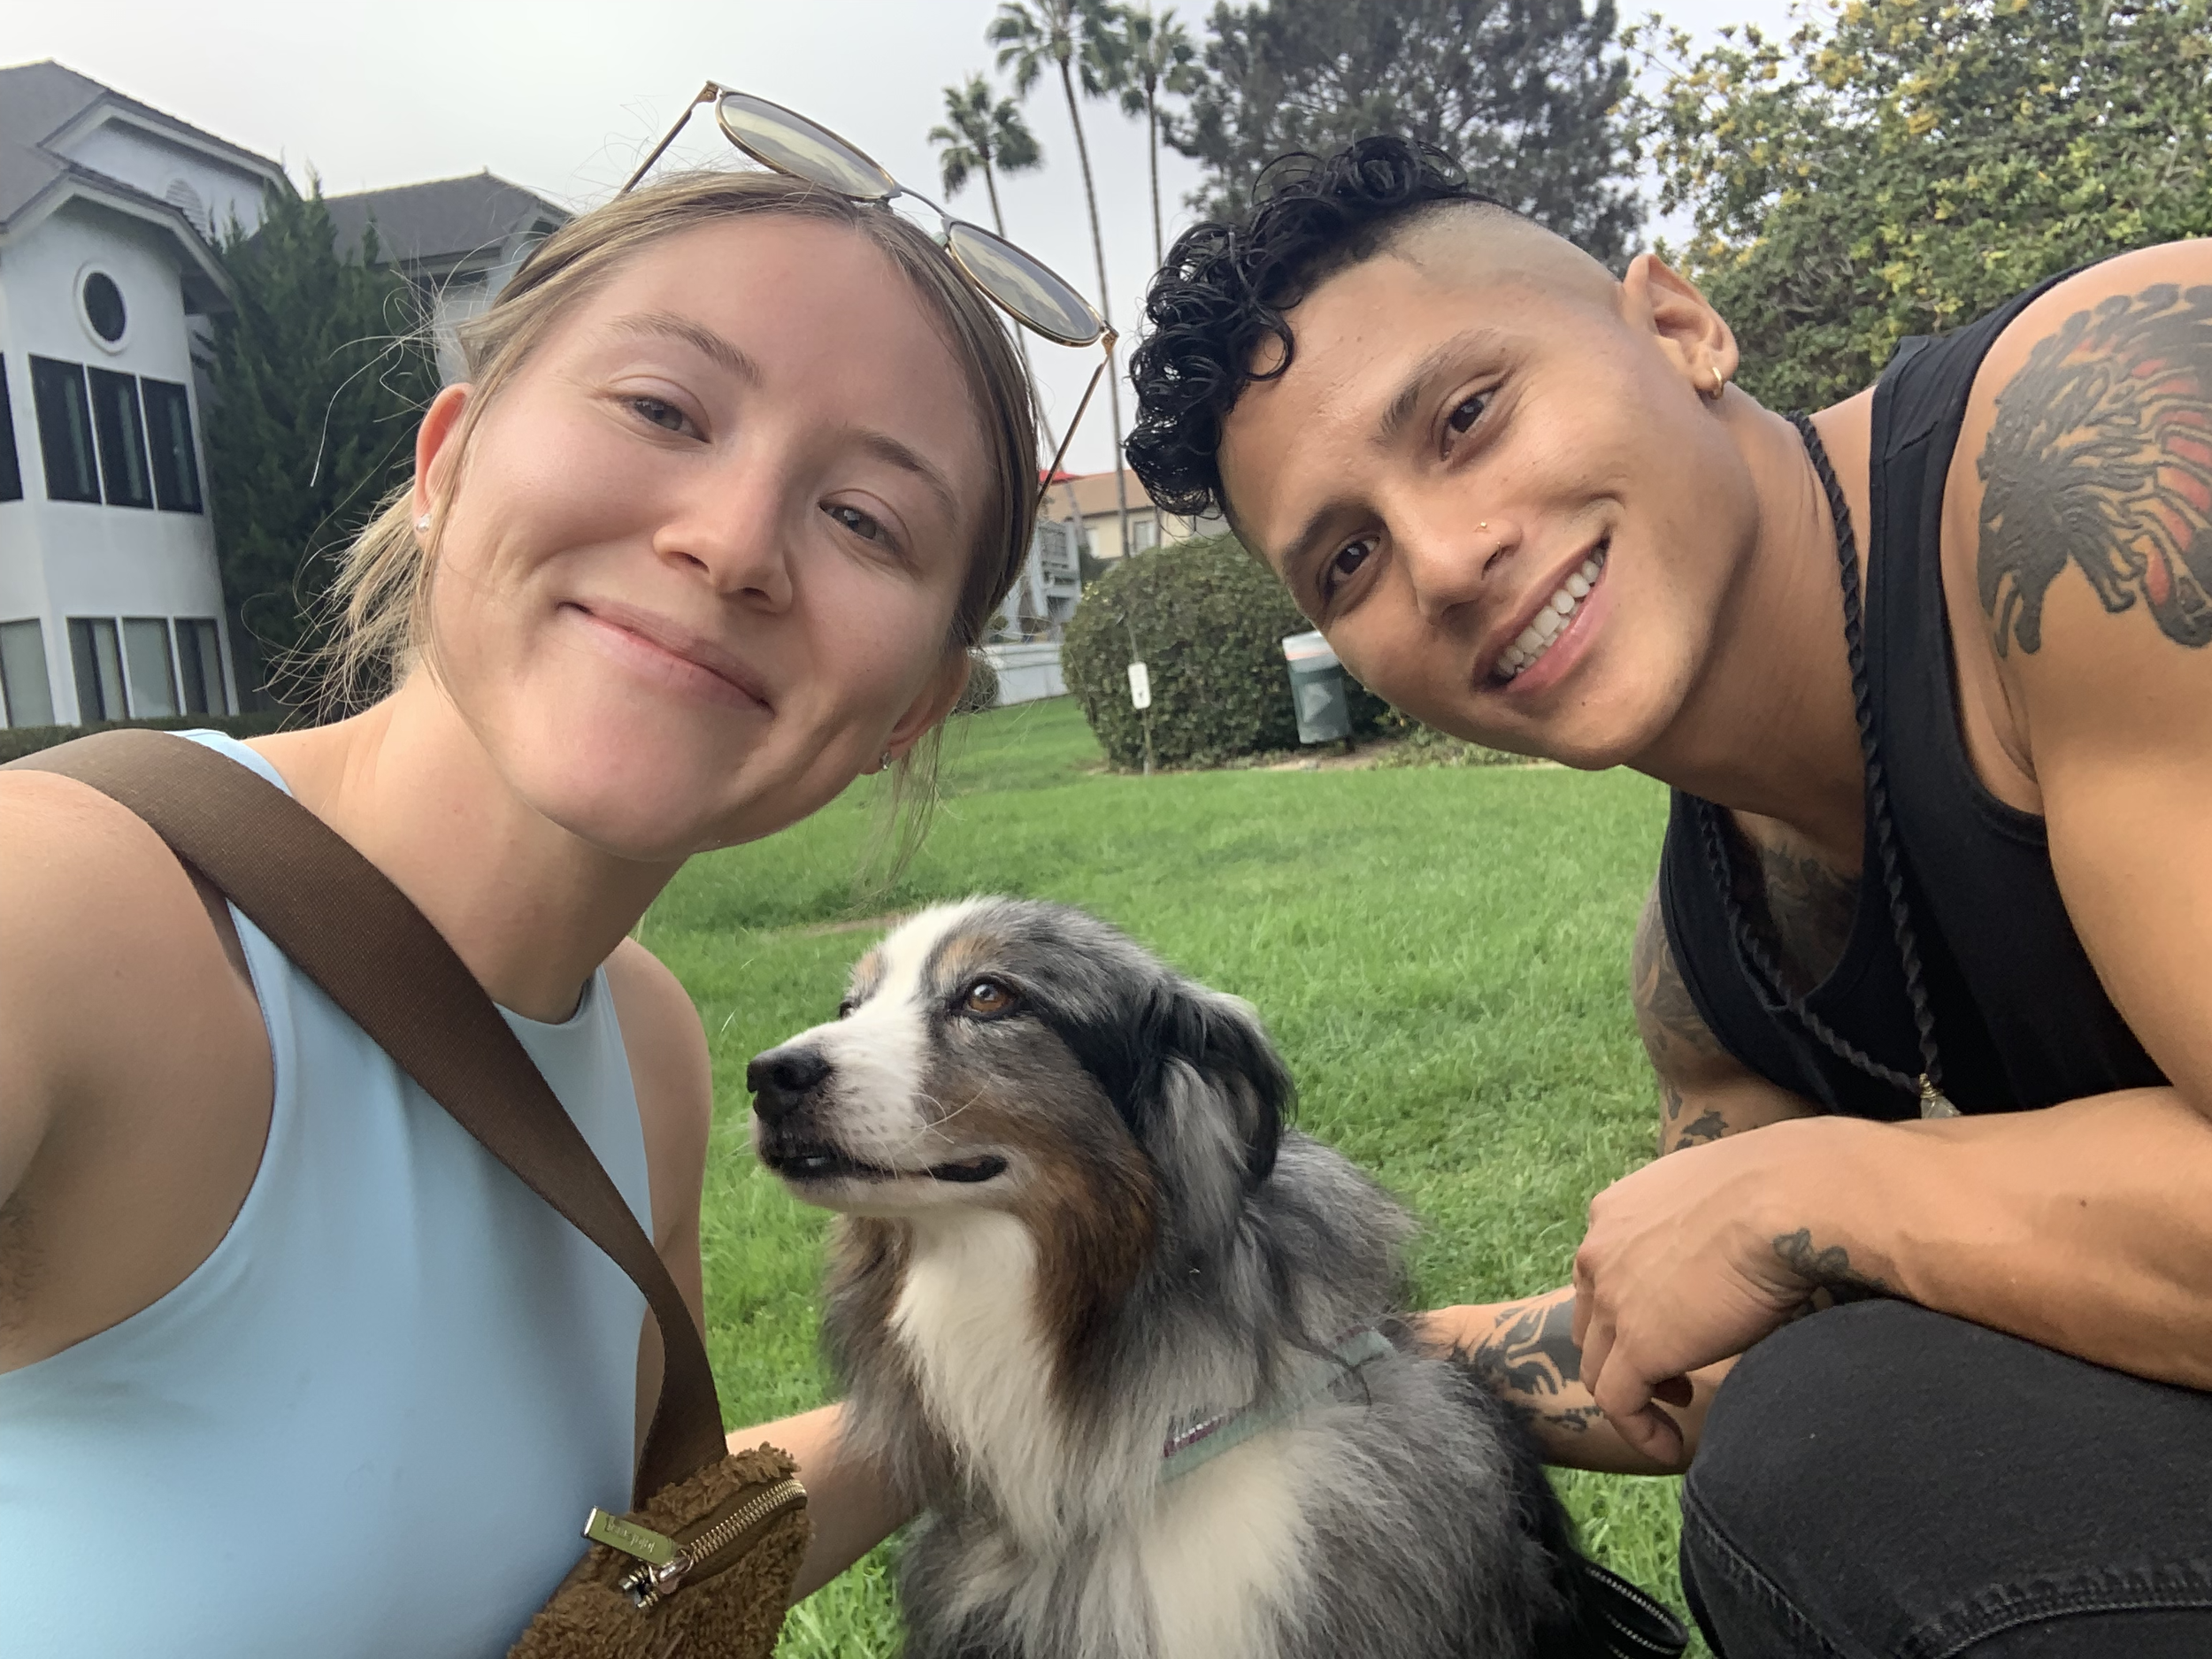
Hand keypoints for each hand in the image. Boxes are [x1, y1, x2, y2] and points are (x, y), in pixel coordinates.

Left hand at [1571, 1116, 1889, 1464]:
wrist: (1791, 1197)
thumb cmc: (1784, 1188)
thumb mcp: (1725, 1196)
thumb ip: (1709, 1222)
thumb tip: (1741, 1241)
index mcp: (1619, 1209)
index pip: (1604, 1270)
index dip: (1630, 1306)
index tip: (1673, 1327)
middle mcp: (1601, 1248)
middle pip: (1593, 1319)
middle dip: (1624, 1350)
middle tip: (1673, 1375)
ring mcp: (1612, 1297)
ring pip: (1599, 1366)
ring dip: (1633, 1393)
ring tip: (1676, 1410)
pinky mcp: (1635, 1344)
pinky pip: (1618, 1404)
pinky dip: (1642, 1430)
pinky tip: (1673, 1447)